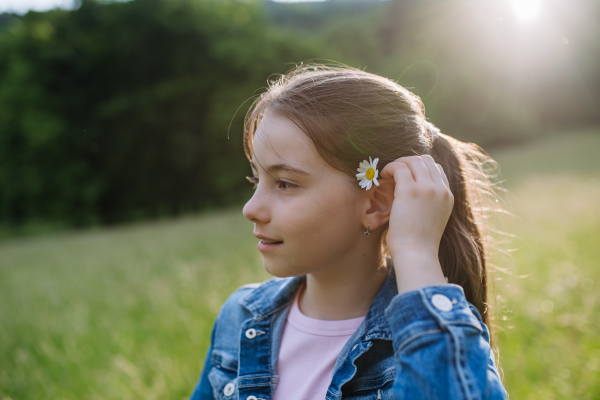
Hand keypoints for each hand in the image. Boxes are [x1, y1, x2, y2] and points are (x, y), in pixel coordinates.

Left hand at [379, 155, 453, 292]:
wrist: (416, 254)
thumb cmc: (419, 243)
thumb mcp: (431, 219)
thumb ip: (428, 204)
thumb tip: (414, 196)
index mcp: (448, 196)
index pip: (436, 169)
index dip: (419, 168)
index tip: (405, 175)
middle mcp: (440, 189)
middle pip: (426, 161)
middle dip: (408, 162)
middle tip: (394, 172)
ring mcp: (427, 188)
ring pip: (413, 161)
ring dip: (398, 163)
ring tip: (387, 173)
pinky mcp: (410, 190)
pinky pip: (399, 167)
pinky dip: (390, 168)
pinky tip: (383, 175)